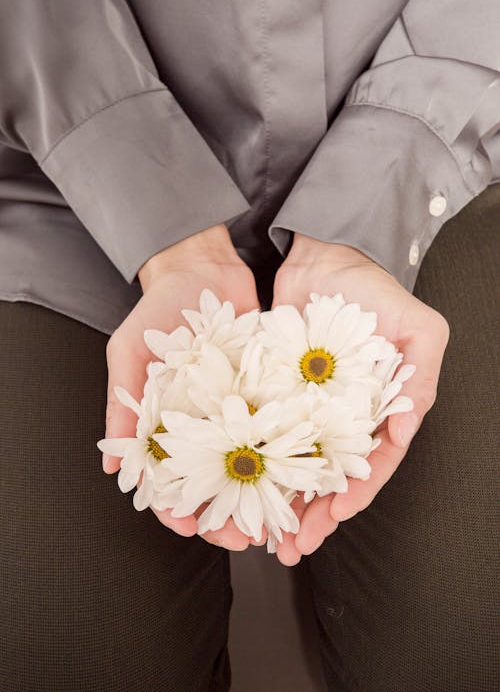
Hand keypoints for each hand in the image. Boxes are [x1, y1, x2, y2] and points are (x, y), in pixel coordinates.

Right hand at [101, 224, 265, 549]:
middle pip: (215, 485)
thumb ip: (122, 408)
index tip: (191, 528)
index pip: (168, 481)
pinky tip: (305, 475)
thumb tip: (113, 471)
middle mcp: (204, 426)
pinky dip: (290, 454)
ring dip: (264, 497)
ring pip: (251, 467)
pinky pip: (278, 430)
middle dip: (228, 516)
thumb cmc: (158, 312)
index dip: (177, 509)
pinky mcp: (267, 393)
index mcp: (166, 425)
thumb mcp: (130, 355)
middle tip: (247, 539)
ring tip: (281, 519)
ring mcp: (237, 412)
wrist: (204, 270)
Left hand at [270, 235, 448, 565]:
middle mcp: (345, 417)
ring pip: (297, 466)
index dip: (358, 491)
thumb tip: (408, 425)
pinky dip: (257, 464)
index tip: (337, 513)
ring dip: (285, 502)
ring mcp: (309, 409)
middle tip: (294, 547)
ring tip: (264, 537)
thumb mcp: (417, 325)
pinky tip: (241, 488)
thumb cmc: (371, 290)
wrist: (318, 257)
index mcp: (381, 408)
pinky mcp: (276, 396)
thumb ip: (421, 374)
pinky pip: (266, 436)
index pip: (374, 462)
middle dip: (317, 514)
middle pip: (333, 476)